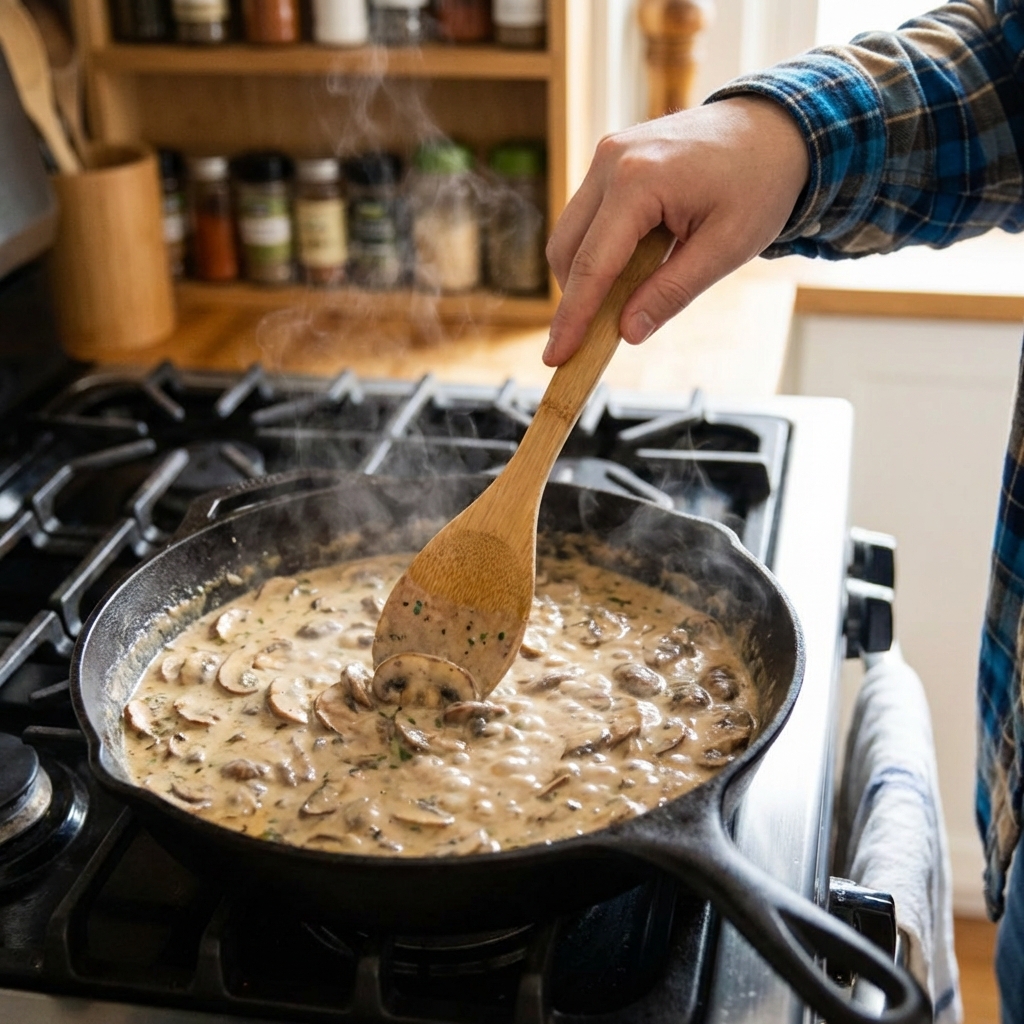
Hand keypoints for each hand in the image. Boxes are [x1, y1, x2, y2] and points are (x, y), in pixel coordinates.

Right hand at [543, 96, 809, 364]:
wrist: (775, 127)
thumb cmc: (759, 182)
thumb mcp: (726, 248)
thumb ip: (673, 291)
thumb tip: (628, 331)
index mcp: (638, 180)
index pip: (592, 265)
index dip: (573, 318)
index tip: (557, 356)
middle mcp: (611, 162)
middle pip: (567, 250)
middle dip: (574, 299)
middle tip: (590, 341)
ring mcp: (607, 156)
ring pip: (570, 234)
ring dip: (586, 275)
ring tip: (623, 300)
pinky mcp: (611, 160)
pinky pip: (588, 217)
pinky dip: (598, 250)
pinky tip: (630, 268)